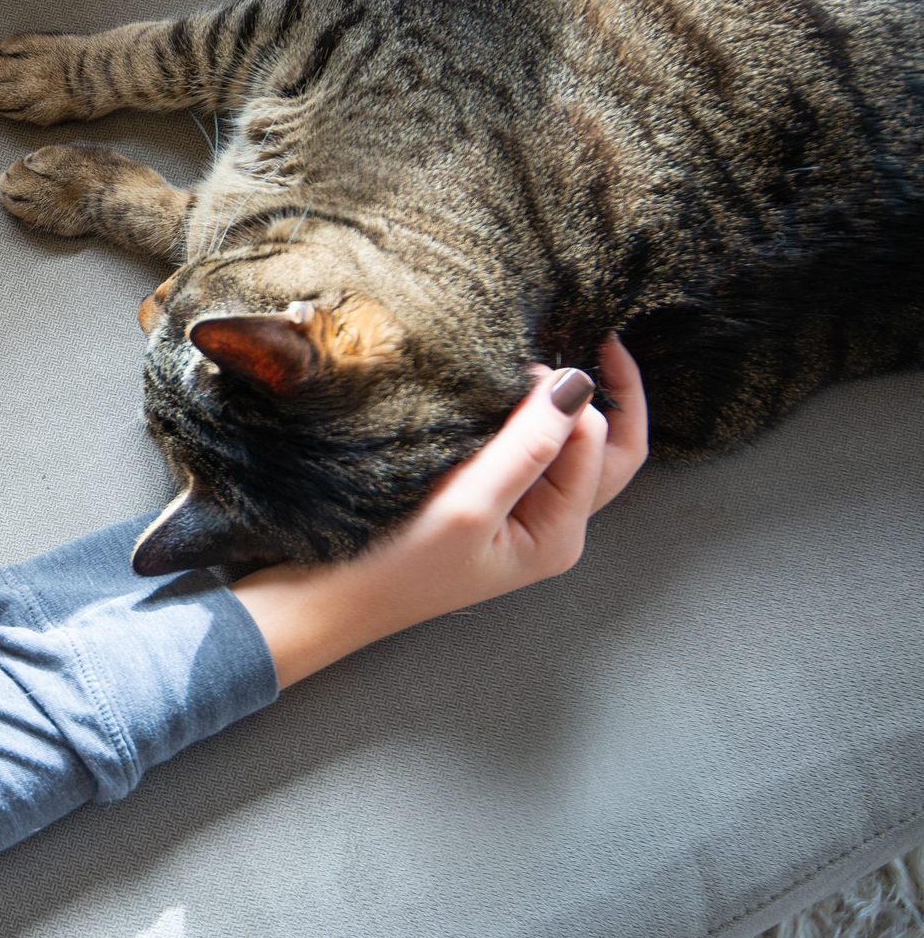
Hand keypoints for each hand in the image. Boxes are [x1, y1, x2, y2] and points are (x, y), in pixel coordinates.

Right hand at [231, 335, 647, 686]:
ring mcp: (519, 516)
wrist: (327, 598)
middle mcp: (550, 526)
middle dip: (611, 398)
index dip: (570, 399)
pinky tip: (502, 397)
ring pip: (568, 449)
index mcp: (559, 536)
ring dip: (564, 408)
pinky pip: (527, 454)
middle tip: (598, 339)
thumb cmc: (393, 565)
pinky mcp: (485, 503)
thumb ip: (527, 446)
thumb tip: (578, 384)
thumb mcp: (467, 506)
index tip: (520, 365)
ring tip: (538, 363)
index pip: (598, 447)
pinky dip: (526, 421)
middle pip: (608, 452)